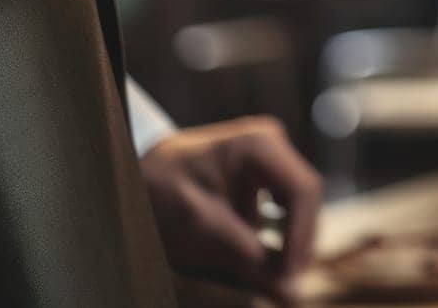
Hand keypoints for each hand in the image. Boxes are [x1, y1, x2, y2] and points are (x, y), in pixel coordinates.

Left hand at [140, 117, 321, 301]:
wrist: (131, 178)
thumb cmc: (158, 195)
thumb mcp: (200, 231)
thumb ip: (248, 261)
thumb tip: (294, 296)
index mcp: (260, 145)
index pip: (304, 192)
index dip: (303, 239)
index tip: (289, 280)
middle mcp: (272, 144)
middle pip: (305, 202)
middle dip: (295, 245)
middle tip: (277, 286)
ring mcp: (270, 158)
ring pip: (297, 210)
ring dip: (284, 245)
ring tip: (262, 276)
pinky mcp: (263, 176)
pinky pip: (283, 211)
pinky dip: (273, 238)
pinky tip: (254, 258)